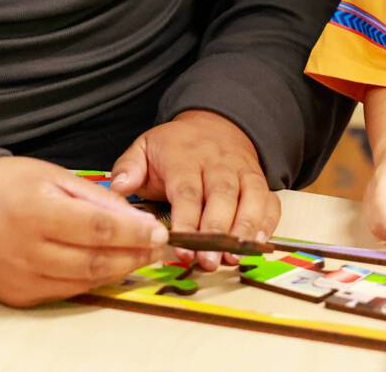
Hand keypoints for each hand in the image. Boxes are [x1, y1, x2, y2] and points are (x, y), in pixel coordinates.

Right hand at [0, 157, 167, 306]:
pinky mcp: (17, 295)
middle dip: (133, 255)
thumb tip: (137, 219)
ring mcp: (21, 277)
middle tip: (158, 248)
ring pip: (83, 281)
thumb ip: (96, 199)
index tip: (159, 231)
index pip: (98, 228)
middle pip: (94, 261)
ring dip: (118, 271)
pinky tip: (108, 267)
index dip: (134, 233)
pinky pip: (64, 291)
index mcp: (37, 211)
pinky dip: (91, 281)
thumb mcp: (53, 176)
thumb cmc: (8, 185)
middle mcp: (27, 249)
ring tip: (140, 257)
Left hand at [109, 110, 277, 270]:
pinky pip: (269, 201)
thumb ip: (128, 168)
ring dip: (244, 230)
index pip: (187, 191)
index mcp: (185, 157)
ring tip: (234, 258)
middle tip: (209, 262)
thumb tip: (116, 189)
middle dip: (216, 232)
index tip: (182, 248)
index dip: (186, 221)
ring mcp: (242, 172)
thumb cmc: (175, 147)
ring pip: (250, 199)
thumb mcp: (145, 148)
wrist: (215, 124)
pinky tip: (258, 245)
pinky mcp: (259, 182)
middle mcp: (217, 164)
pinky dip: (268, 223)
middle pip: (222, 198)